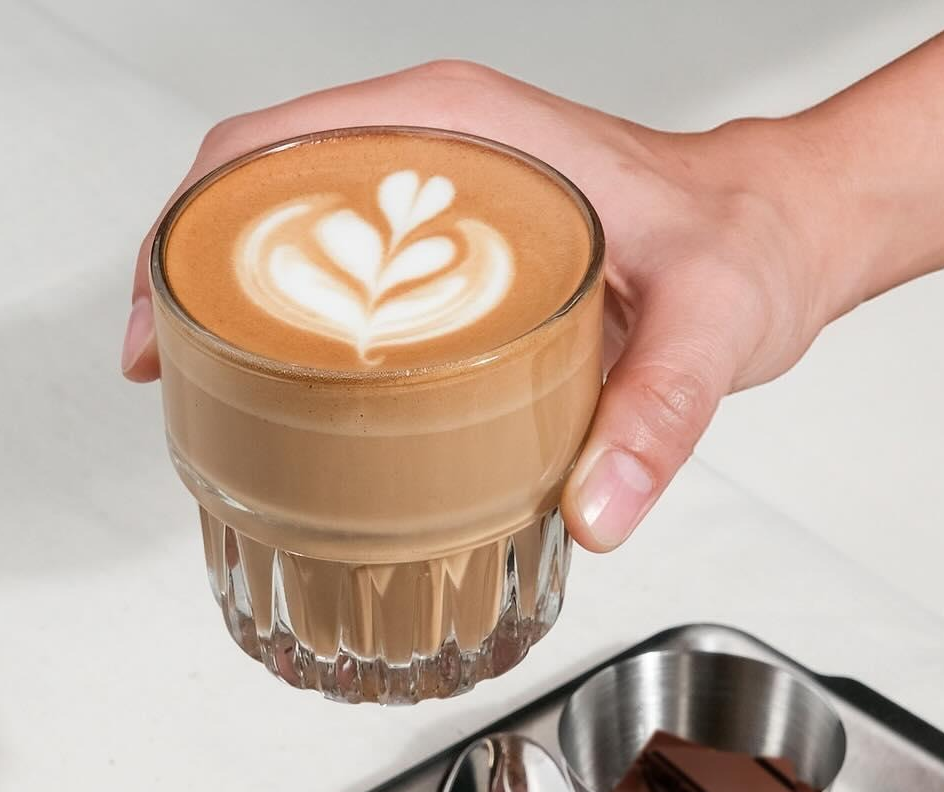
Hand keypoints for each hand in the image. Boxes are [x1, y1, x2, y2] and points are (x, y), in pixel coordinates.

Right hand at [122, 62, 842, 550]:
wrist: (780, 235)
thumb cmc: (741, 245)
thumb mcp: (709, 325)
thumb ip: (658, 416)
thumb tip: (592, 510)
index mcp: (466, 128)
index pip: (272, 149)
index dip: (186, 234)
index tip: (164, 332)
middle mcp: (440, 148)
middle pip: (257, 193)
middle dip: (193, 283)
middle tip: (175, 386)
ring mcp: (442, 195)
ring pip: (294, 233)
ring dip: (240, 311)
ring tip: (218, 406)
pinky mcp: (457, 247)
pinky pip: (347, 270)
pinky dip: (302, 330)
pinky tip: (301, 405)